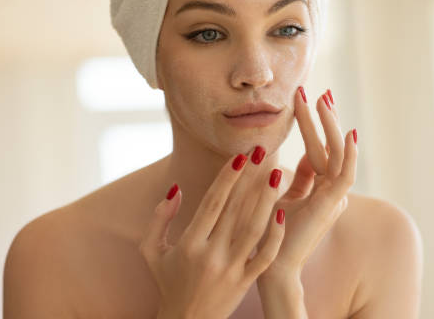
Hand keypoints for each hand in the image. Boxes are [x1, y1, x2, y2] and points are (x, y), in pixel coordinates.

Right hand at [138, 151, 284, 318]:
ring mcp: (232, 270)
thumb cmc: (167, 282)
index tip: (238, 156)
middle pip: (235, 210)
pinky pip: (265, 256)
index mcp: (189, 245)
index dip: (226, 178)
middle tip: (261, 151)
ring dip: (266, 200)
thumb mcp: (151, 251)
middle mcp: (212, 255)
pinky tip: (282, 213)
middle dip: (249, 179)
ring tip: (276, 174)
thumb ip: (159, 218)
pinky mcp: (246, 282)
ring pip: (254, 229)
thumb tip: (176, 189)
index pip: (212, 204)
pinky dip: (275, 236)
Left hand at [258, 87, 357, 276]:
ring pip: (338, 153)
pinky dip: (349, 153)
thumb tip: (292, 153)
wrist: (270, 265)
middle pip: (330, 146)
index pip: (320, 149)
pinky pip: (346, 173)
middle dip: (324, 118)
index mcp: (321, 189)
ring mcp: (335, 197)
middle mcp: (332, 191)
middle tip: (319, 90)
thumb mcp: (282, 196)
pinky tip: (348, 132)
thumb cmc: (270, 232)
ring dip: (331, 125)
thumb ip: (294, 178)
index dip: (315, 124)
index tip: (306, 99)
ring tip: (322, 98)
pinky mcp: (333, 204)